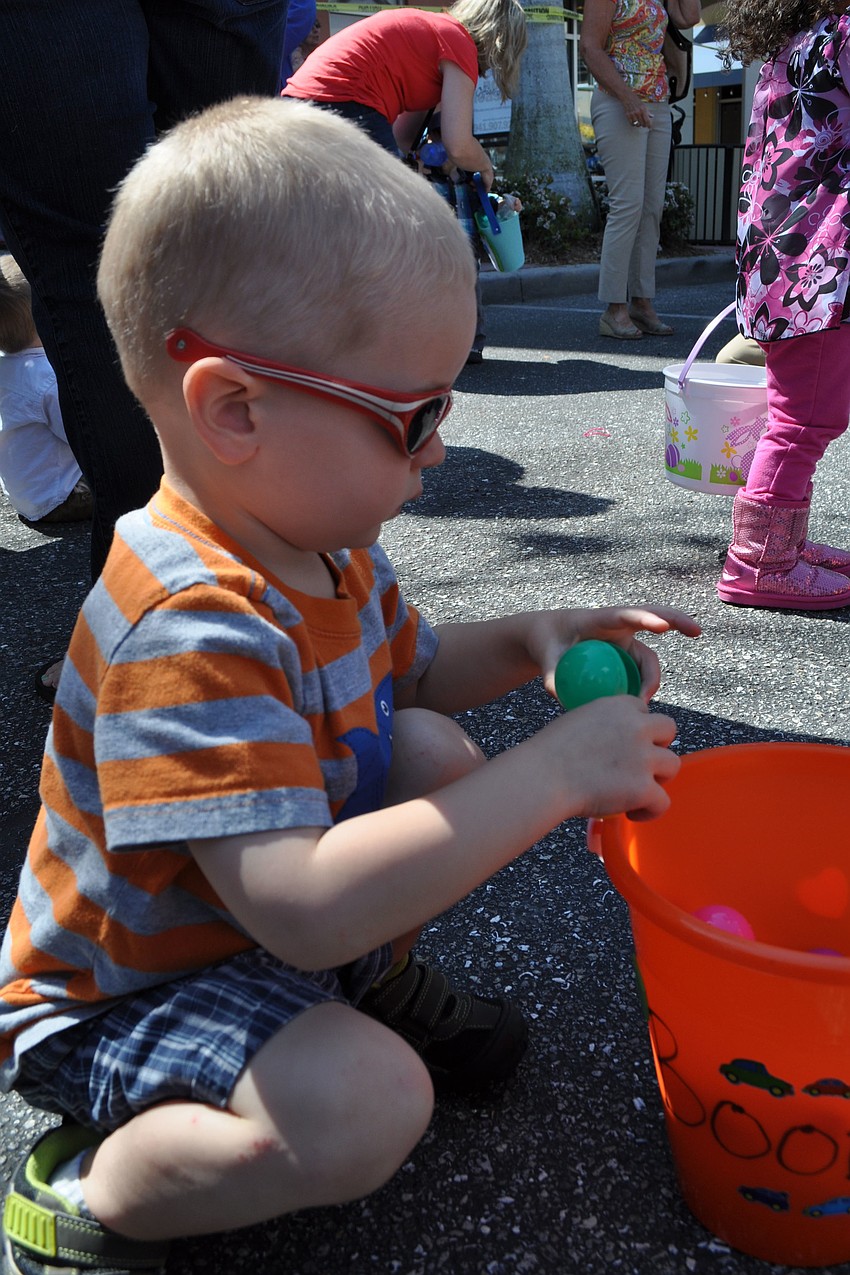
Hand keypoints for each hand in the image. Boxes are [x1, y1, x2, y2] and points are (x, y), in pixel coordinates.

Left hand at [530, 604, 700, 703]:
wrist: (547, 639)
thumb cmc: (546, 643)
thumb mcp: (546, 657)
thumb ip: (551, 675)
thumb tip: (560, 697)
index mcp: (599, 618)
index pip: (626, 615)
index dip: (645, 618)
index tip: (662, 626)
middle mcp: (618, 626)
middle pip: (653, 620)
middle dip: (677, 620)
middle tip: (697, 630)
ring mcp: (625, 640)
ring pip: (648, 658)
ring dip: (651, 679)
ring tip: (640, 703)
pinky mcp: (627, 654)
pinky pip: (641, 671)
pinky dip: (643, 687)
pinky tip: (637, 706)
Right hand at [543, 694, 679, 820]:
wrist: (542, 778)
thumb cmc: (549, 755)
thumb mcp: (578, 720)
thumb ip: (603, 725)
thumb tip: (614, 743)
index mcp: (618, 706)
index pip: (644, 710)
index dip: (637, 729)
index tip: (624, 745)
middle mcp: (636, 727)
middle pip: (668, 730)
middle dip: (657, 747)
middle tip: (638, 765)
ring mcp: (643, 757)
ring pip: (673, 765)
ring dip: (657, 778)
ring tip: (636, 791)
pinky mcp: (644, 788)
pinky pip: (663, 802)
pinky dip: (650, 810)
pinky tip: (631, 813)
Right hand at [625, 96, 653, 128]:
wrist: (628, 97)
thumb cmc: (636, 101)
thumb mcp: (643, 105)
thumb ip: (647, 111)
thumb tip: (652, 116)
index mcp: (643, 109)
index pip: (647, 120)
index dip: (649, 125)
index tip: (650, 128)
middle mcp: (638, 112)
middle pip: (642, 124)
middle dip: (644, 125)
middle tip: (644, 125)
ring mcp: (633, 114)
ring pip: (637, 124)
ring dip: (638, 125)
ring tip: (639, 123)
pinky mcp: (628, 115)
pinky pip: (632, 124)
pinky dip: (633, 124)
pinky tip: (634, 122)